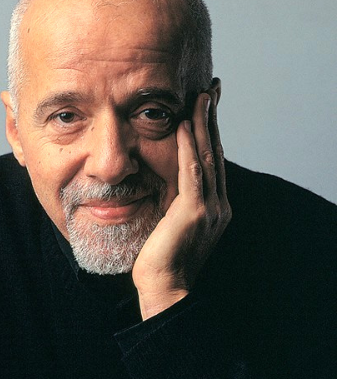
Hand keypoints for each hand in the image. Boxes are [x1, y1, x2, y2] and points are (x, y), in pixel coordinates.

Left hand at [132, 80, 231, 319]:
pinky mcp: (194, 212)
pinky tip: (185, 124)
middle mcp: (217, 203)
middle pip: (215, 151)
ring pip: (208, 155)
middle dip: (212, 119)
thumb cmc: (162, 259)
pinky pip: (192, 171)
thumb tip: (163, 181)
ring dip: (204, 124)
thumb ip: (175, 201)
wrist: (165, 288)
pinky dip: (189, 146)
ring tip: (201, 96)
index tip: (205, 107)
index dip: (210, 131)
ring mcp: (209, 207)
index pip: (212, 160)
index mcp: (213, 206)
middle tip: (210, 90)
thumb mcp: (173, 224)